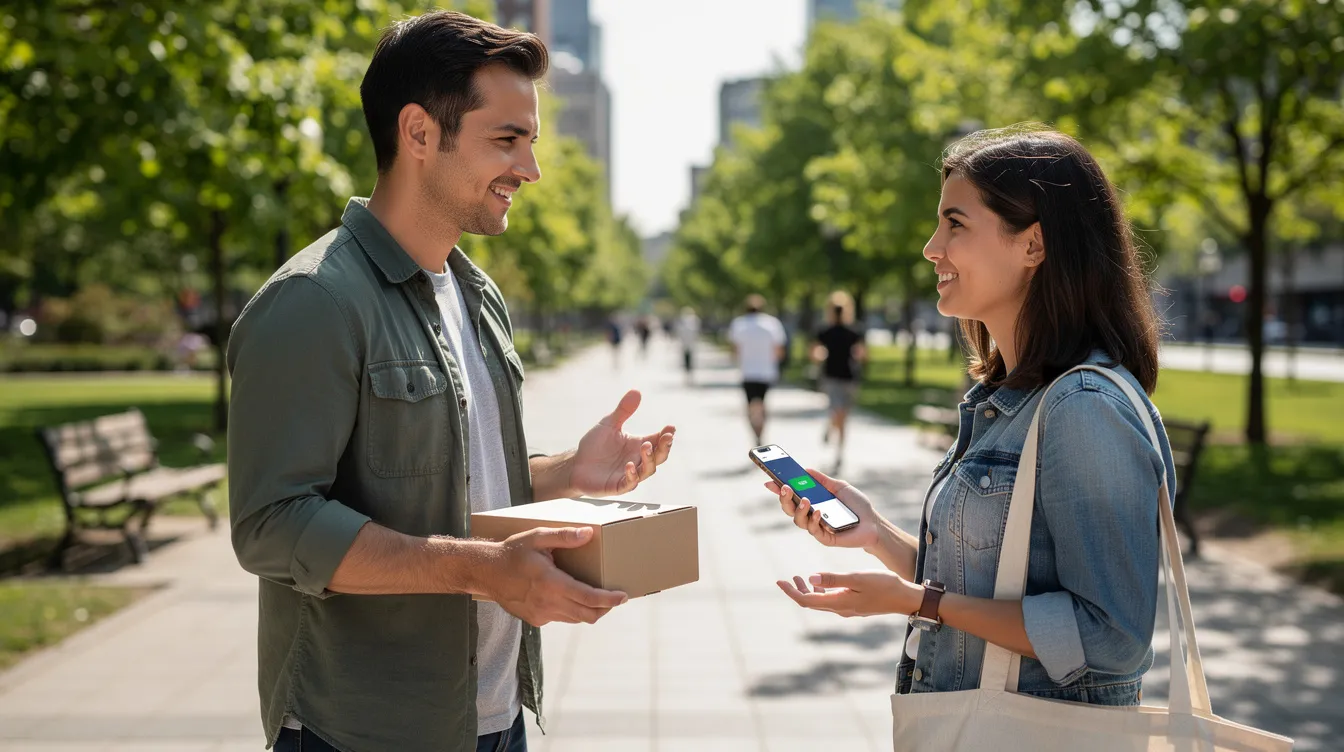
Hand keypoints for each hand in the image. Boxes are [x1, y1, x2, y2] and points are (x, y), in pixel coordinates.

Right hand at [478, 527, 627, 625]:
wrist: (485, 572)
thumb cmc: (512, 552)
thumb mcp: (537, 537)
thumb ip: (563, 536)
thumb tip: (588, 534)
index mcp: (551, 583)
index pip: (588, 597)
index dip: (609, 600)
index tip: (623, 596)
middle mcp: (548, 603)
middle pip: (587, 615)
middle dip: (605, 608)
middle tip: (615, 598)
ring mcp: (541, 614)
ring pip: (575, 619)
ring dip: (589, 610)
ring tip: (597, 597)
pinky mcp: (536, 619)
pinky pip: (561, 618)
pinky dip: (571, 610)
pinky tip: (570, 596)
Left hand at [569, 390, 674, 496]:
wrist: (576, 464)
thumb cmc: (595, 445)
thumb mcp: (609, 424)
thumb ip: (623, 411)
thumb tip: (636, 391)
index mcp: (639, 445)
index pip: (658, 440)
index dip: (666, 435)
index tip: (671, 428)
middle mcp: (638, 460)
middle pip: (659, 456)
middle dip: (665, 447)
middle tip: (666, 438)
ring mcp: (630, 474)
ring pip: (648, 470)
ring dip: (649, 459)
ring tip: (645, 447)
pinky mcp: (618, 485)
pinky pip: (630, 483)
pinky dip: (632, 475)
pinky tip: (629, 466)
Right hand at [766, 468, 879, 549]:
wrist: (874, 523)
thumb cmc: (857, 506)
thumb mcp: (839, 487)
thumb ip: (823, 480)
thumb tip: (805, 469)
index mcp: (812, 503)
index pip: (792, 496)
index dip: (779, 489)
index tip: (769, 480)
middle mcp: (811, 516)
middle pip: (789, 509)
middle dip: (784, 499)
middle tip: (784, 487)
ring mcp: (817, 528)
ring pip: (799, 521)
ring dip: (799, 510)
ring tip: (805, 500)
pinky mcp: (825, 538)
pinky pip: (814, 531)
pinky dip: (814, 520)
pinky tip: (818, 511)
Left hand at [776, 571, 921, 617]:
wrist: (904, 598)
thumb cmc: (883, 585)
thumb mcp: (857, 578)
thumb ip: (834, 578)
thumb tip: (810, 577)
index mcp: (838, 603)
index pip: (806, 600)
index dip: (791, 592)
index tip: (779, 581)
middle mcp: (839, 609)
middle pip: (810, 602)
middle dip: (796, 591)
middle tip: (787, 578)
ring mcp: (847, 609)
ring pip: (820, 602)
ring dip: (808, 590)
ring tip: (799, 577)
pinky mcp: (853, 606)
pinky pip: (830, 601)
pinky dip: (821, 591)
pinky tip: (821, 582)